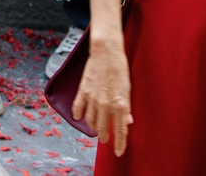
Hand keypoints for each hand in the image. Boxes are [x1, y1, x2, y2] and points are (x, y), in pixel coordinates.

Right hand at [72, 37, 132, 155]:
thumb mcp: (128, 89)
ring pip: (90, 120)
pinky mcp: (83, 91)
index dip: (119, 144)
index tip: (118, 152)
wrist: (106, 52)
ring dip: (93, 127)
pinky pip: (78, 108)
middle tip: (105, 139)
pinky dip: (78, 114)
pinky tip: (79, 117)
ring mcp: (93, 98)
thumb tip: (127, 121)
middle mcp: (106, 104)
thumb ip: (126, 108)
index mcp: (121, 105)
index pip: (120, 131)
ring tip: (95, 129)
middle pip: (103, 128)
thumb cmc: (120, 69)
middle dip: (104, 136)